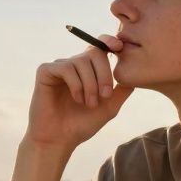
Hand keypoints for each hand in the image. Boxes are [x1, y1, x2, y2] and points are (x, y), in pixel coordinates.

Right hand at [25, 34, 133, 151]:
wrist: (59, 139)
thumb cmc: (82, 125)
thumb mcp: (109, 108)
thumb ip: (121, 91)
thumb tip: (135, 76)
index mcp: (88, 69)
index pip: (100, 46)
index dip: (109, 41)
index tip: (119, 47)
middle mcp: (73, 64)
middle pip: (94, 52)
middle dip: (104, 73)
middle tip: (105, 96)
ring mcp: (59, 67)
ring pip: (81, 61)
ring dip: (90, 84)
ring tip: (89, 104)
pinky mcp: (45, 71)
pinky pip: (65, 67)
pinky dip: (75, 84)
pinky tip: (77, 99)